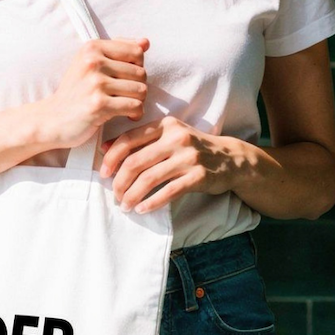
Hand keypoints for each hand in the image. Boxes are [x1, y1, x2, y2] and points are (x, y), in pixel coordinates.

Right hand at [35, 37, 149, 151]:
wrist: (52, 118)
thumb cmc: (76, 91)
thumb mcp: (91, 62)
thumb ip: (119, 49)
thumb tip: (146, 42)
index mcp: (92, 47)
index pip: (136, 51)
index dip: (138, 67)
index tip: (127, 78)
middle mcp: (93, 61)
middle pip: (141, 72)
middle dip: (138, 87)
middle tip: (126, 96)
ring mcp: (95, 83)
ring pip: (141, 90)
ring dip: (139, 102)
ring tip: (127, 105)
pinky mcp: (99, 105)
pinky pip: (135, 106)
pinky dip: (136, 113)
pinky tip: (128, 116)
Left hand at [98, 115, 239, 212]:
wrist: (230, 159)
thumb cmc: (191, 148)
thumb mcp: (168, 136)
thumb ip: (140, 140)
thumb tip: (105, 148)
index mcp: (165, 125)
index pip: (129, 140)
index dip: (112, 158)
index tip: (103, 174)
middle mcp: (176, 138)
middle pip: (136, 161)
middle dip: (120, 181)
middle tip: (115, 195)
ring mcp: (188, 157)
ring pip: (149, 178)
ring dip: (133, 195)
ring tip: (125, 205)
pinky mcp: (199, 176)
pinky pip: (169, 191)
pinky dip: (152, 202)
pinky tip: (142, 209)